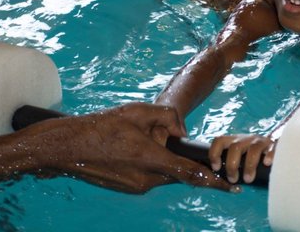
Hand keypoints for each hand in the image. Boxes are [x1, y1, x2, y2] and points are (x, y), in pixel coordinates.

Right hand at [29, 102, 233, 192]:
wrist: (68, 146)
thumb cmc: (102, 126)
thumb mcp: (138, 111)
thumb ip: (167, 117)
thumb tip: (182, 131)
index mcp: (151, 160)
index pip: (191, 173)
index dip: (214, 180)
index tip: (231, 186)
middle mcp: (146, 179)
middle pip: (175, 168)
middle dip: (174, 153)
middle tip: (152, 135)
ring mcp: (136, 187)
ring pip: (162, 171)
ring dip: (159, 156)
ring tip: (133, 139)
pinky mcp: (128, 188)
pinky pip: (150, 175)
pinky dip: (149, 162)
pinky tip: (129, 147)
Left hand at [208, 134, 274, 183]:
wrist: (276, 144)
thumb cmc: (253, 155)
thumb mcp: (240, 155)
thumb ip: (231, 161)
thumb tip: (219, 178)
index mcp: (235, 140)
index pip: (219, 140)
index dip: (215, 153)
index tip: (217, 168)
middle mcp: (246, 139)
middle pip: (235, 147)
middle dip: (232, 165)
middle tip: (233, 179)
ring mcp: (260, 141)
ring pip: (253, 149)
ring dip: (249, 166)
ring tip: (248, 179)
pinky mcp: (274, 145)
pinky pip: (272, 149)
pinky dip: (269, 156)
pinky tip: (267, 164)